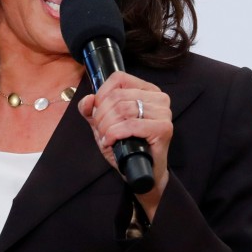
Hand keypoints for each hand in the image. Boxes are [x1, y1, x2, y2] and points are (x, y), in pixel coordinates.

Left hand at [78, 71, 171, 214]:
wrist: (143, 173)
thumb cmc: (126, 146)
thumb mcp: (104, 124)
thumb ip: (92, 110)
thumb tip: (88, 99)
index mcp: (147, 90)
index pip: (119, 78)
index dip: (102, 94)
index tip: (97, 112)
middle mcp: (159, 98)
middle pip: (118, 96)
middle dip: (101, 115)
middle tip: (100, 130)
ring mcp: (164, 113)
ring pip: (123, 109)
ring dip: (106, 126)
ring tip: (106, 137)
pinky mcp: (164, 128)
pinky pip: (130, 125)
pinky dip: (114, 134)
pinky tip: (111, 141)